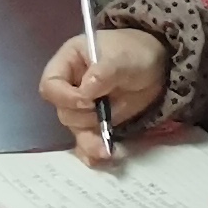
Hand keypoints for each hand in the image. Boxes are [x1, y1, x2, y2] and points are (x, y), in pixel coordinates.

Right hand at [39, 27, 164, 152]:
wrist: (156, 64)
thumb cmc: (133, 51)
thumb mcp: (120, 56)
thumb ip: (102, 73)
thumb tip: (85, 94)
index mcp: (68, 63)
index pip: (51, 85)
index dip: (64, 97)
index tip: (87, 102)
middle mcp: (71, 87)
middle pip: (63, 111)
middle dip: (83, 118)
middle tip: (104, 115)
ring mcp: (83, 107)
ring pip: (76, 130)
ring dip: (90, 140)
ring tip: (106, 150)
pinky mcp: (97, 123)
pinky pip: (88, 140)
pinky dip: (93, 151)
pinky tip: (102, 156)